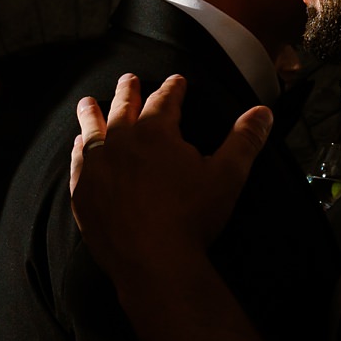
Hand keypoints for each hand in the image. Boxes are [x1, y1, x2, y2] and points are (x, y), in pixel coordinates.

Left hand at [70, 73, 272, 282]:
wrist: (154, 262)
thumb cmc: (193, 216)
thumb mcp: (228, 175)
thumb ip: (245, 140)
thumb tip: (263, 111)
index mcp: (156, 133)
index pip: (166, 100)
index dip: (174, 88)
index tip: (177, 80)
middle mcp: (121, 143)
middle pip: (123, 108)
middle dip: (129, 91)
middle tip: (129, 78)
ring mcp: (97, 168)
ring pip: (92, 130)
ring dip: (92, 114)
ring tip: (88, 102)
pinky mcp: (83, 193)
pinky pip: (77, 163)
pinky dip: (79, 150)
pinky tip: (79, 146)